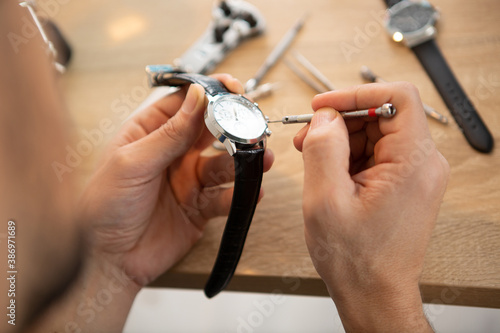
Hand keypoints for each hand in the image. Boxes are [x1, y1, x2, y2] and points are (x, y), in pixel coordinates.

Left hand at [78, 74, 273, 286]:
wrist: (108, 259)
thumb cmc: (105, 206)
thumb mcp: (134, 162)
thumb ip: (170, 132)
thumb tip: (198, 96)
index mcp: (150, 134)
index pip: (185, 104)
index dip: (210, 93)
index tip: (233, 88)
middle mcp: (172, 154)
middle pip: (211, 131)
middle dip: (234, 126)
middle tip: (253, 125)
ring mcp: (188, 180)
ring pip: (224, 163)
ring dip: (244, 160)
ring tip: (261, 159)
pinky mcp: (199, 207)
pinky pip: (225, 197)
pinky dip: (241, 194)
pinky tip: (253, 191)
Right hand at [293, 82, 448, 331]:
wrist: (373, 292)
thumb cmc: (356, 258)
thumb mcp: (325, 200)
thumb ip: (322, 148)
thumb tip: (324, 117)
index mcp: (412, 162)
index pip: (397, 97)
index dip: (357, 93)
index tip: (324, 106)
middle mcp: (422, 164)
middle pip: (382, 114)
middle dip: (340, 120)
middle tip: (307, 136)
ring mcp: (414, 174)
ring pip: (375, 133)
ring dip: (340, 139)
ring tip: (311, 158)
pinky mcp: (403, 184)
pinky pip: (374, 154)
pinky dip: (347, 156)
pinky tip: (326, 172)